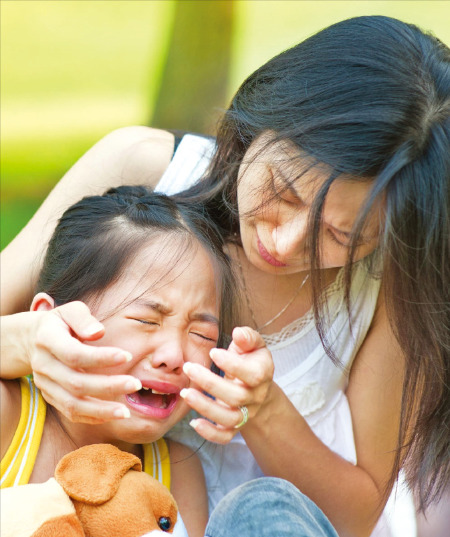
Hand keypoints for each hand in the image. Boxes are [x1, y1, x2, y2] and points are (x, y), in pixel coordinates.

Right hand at [29, 301, 139, 423]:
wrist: (33, 339)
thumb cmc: (62, 322)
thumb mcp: (71, 310)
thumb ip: (83, 319)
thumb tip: (99, 332)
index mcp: (48, 339)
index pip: (75, 354)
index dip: (101, 357)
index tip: (128, 356)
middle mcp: (43, 365)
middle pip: (75, 383)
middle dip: (108, 386)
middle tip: (136, 384)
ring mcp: (44, 384)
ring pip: (71, 404)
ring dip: (100, 410)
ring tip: (125, 412)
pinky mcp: (49, 396)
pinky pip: (69, 412)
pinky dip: (90, 417)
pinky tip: (110, 415)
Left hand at [180, 326, 273, 443]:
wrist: (258, 386)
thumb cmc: (251, 360)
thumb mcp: (253, 345)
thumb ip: (247, 337)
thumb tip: (238, 333)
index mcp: (263, 375)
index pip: (252, 375)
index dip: (232, 365)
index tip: (212, 351)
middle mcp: (255, 397)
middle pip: (236, 397)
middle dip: (210, 383)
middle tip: (188, 367)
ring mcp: (245, 414)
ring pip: (229, 419)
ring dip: (205, 407)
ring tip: (184, 393)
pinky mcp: (234, 426)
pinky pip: (225, 437)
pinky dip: (209, 434)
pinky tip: (193, 422)